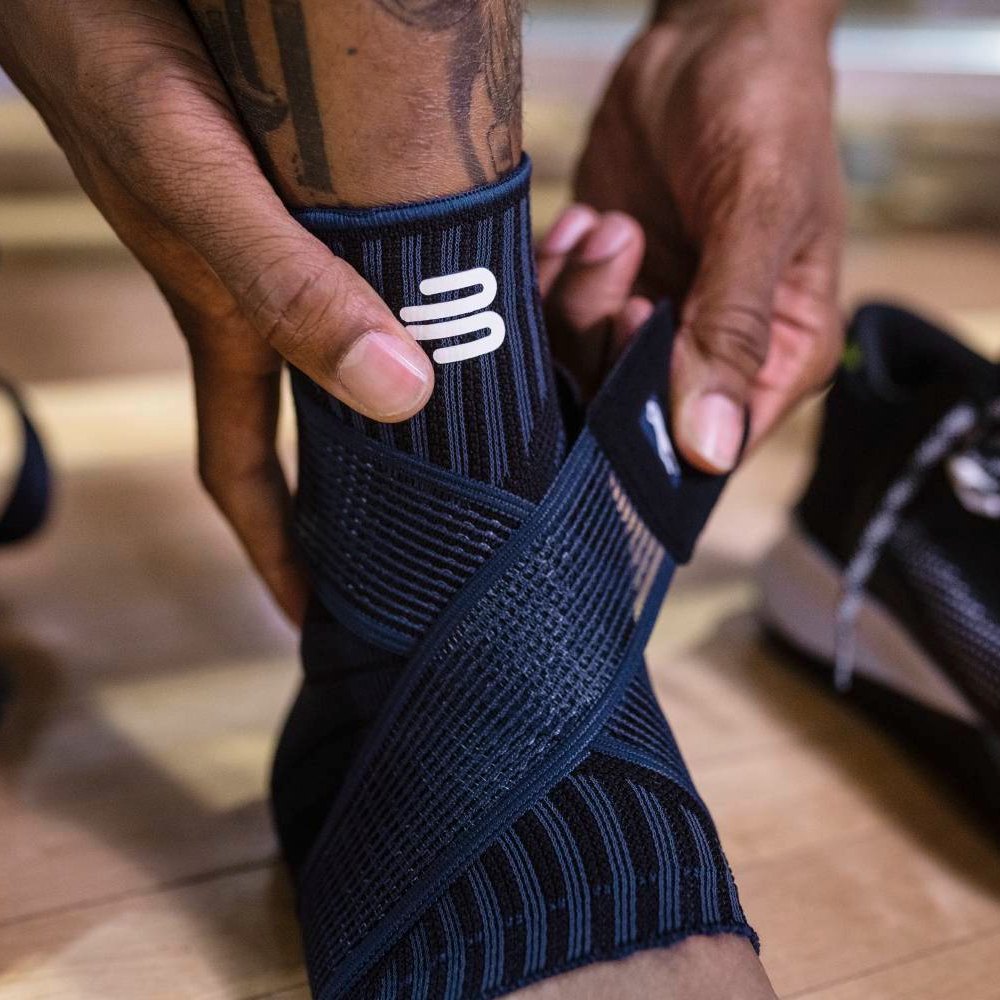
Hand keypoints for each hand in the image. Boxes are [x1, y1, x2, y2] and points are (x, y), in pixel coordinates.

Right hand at [0, 0, 433, 623]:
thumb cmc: (118, 58)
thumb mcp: (201, 185)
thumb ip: (285, 285)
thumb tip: (403, 397)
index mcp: (226, 326)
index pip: (249, 470)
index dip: (280, 552)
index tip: (323, 615)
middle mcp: (264, 296)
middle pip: (331, 420)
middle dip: (385, 479)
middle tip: (458, 524)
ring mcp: (291, 242)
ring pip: (376, 339)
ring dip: (436, 371)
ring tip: (504, 410)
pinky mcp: (319, 179)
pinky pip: (395, 256)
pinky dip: (442, 279)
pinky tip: (490, 276)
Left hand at [572, 0, 844, 471]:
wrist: (709, 36)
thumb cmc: (764, 107)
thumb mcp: (760, 211)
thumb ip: (732, 328)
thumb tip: (710, 449)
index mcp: (779, 354)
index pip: (713, 448)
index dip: (653, 428)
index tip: (627, 351)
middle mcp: (712, 355)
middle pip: (631, 413)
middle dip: (608, 345)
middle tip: (621, 259)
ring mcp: (650, 324)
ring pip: (580, 367)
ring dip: (579, 297)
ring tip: (612, 225)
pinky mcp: (602, 290)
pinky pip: (550, 321)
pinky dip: (553, 275)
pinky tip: (586, 220)